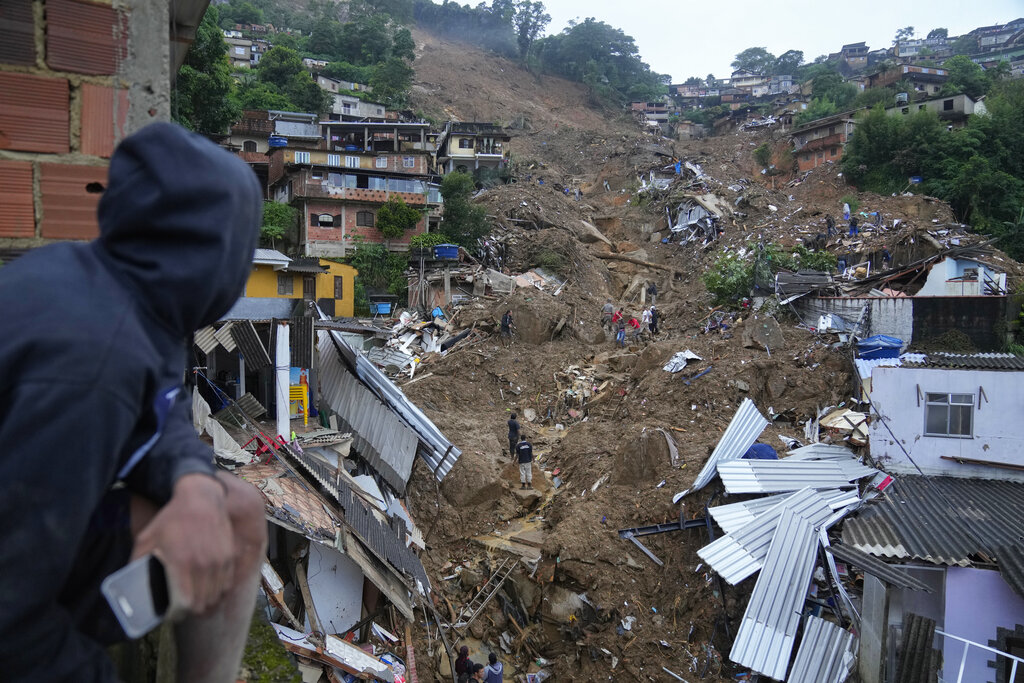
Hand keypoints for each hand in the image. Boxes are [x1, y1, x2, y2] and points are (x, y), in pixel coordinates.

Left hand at [131, 473, 232, 614]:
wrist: (201, 498)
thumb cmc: (171, 519)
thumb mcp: (146, 538)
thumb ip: (137, 562)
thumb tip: (130, 585)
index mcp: (182, 563)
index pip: (185, 603)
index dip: (177, 614)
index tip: (170, 614)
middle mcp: (204, 565)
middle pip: (202, 604)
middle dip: (191, 611)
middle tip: (181, 609)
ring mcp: (220, 561)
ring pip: (216, 597)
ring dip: (205, 603)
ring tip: (195, 601)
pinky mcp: (230, 556)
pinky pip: (227, 584)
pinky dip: (218, 591)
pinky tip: (208, 589)